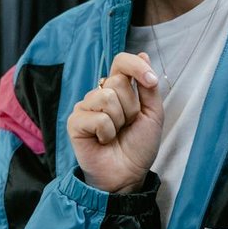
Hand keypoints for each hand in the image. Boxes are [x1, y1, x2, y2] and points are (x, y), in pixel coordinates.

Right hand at [67, 52, 163, 193]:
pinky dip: (107, 133)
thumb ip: (148, 87)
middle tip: (127, 125)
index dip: (136, 66)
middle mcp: (99, 93)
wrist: (128, 174)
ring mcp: (85, 107)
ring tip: (115, 134)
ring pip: (107, 98)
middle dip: (131, 107)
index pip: (121, 61)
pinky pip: (97, 118)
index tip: (151, 81)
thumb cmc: (139, 146)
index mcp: (118, 88)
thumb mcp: (152, 113)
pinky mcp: (75, 122)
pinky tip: (103, 142)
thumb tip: (143, 54)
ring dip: (119, 121)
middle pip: (117, 81)